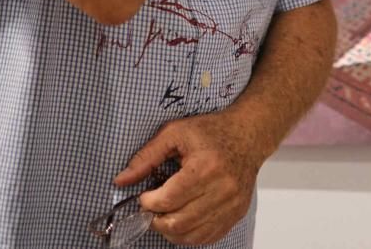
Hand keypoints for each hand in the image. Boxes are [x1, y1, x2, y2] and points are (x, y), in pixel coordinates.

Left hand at [115, 111, 271, 245]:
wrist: (249, 135)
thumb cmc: (212, 131)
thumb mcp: (176, 133)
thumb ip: (147, 157)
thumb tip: (121, 180)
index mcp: (206, 167)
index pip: (168, 200)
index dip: (148, 202)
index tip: (145, 194)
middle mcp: (223, 189)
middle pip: (178, 222)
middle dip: (156, 219)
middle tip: (153, 206)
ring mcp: (232, 204)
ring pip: (191, 235)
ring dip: (170, 230)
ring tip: (166, 214)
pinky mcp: (237, 213)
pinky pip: (207, 237)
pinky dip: (189, 235)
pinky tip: (183, 220)